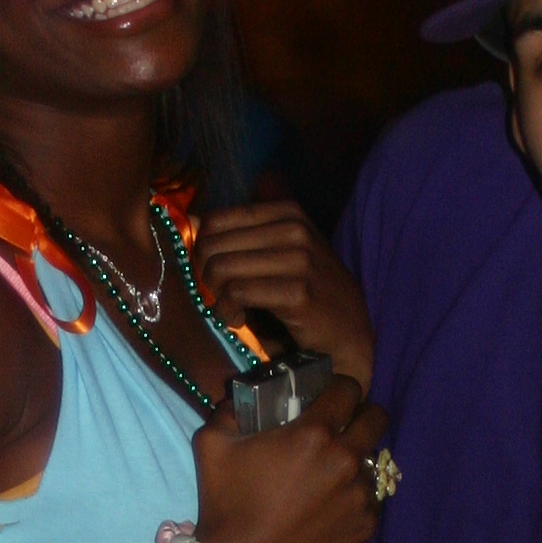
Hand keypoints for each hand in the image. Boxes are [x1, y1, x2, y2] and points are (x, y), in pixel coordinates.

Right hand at [167, 373, 388, 542]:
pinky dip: (355, 495)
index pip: (348, 388)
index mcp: (314, 432)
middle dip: (360, 416)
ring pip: (373, 460)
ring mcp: (360, 494)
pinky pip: (370, 497)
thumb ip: (232, 408)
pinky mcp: (366, 525)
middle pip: (377, 418)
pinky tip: (331, 505)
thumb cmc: (226, 504)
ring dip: (356, 459)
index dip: (338, 388)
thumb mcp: (211, 443)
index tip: (327, 397)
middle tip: (341, 427)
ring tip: (331, 473)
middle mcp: (345, 459)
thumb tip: (248, 395)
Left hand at [195, 201, 373, 390]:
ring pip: (220, 267)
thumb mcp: (283, 252)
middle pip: (212, 243)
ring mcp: (298, 258)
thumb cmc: (312, 292)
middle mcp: (294, 228)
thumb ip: (244, 237)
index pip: (216, 219)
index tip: (211, 275)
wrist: (351, 330)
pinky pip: (237, 293)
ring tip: (228, 310)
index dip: (201, 249)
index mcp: (288, 212)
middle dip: (204, 274)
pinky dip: (227, 311)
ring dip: (215, 296)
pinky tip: (238, 320)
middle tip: (218, 296)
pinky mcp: (297, 291)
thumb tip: (190, 225)